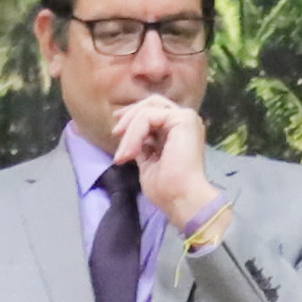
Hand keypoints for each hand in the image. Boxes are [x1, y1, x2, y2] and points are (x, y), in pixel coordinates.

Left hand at [113, 92, 218, 227]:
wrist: (181, 198)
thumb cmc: (167, 188)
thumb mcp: (148, 162)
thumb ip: (142, 145)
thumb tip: (128, 136)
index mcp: (180, 131)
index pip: (154, 113)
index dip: (134, 116)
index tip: (117, 131)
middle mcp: (185, 121)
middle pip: (152, 103)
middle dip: (130, 114)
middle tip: (116, 131)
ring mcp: (186, 118)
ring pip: (147, 109)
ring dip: (130, 130)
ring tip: (123, 154)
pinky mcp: (183, 119)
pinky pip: (148, 117)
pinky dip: (135, 133)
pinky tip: (131, 152)